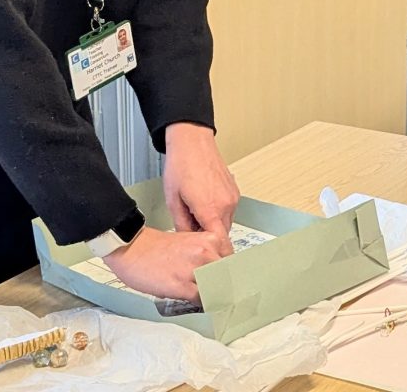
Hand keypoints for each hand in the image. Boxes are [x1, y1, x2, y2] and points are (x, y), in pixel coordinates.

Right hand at [104, 226, 226, 302]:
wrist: (132, 248)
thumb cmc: (157, 247)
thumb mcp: (190, 244)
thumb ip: (207, 257)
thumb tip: (221, 274)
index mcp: (210, 239)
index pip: (234, 262)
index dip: (237, 276)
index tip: (240, 286)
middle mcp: (205, 252)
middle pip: (229, 278)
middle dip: (229, 289)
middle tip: (230, 298)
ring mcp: (194, 269)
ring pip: (217, 289)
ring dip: (216, 297)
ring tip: (215, 302)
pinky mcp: (181, 285)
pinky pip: (201, 299)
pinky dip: (202, 303)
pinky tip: (198, 302)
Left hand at [163, 122, 239, 249]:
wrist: (192, 141)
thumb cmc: (181, 165)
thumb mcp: (173, 200)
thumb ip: (182, 226)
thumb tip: (187, 241)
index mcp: (211, 209)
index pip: (218, 244)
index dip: (213, 256)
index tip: (209, 266)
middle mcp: (226, 203)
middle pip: (221, 234)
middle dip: (208, 239)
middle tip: (192, 237)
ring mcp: (232, 196)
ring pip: (225, 222)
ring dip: (212, 225)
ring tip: (194, 214)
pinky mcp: (234, 189)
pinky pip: (227, 210)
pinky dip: (217, 212)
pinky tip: (202, 203)